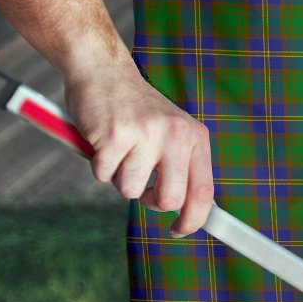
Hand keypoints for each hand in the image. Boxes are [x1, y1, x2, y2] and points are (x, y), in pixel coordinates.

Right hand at [64, 64, 213, 237]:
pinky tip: (103, 140)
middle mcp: (176, 134)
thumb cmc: (136, 110)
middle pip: (170, 200)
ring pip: (130, 190)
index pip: (204, 192)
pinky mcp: (115, 136)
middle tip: (141, 185)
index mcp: (195, 136)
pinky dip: (98, 164)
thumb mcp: (171, 132)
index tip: (179, 231)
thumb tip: (189, 213)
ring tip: (120, 149)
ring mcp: (146, 134)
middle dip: (150, 201)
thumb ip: (182, 167)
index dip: (193, 220)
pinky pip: (103, 175)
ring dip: (119, 177)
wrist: (104, 71)